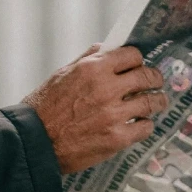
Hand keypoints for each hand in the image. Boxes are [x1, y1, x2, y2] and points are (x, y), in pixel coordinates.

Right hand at [22, 45, 167, 173]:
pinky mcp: (116, 138)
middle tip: (156, 82)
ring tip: (157, 103)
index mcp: (93, 68)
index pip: (132, 55)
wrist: (34, 142)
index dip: (137, 60)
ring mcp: (114, 114)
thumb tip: (107, 49)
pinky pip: (145, 127)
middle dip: (155, 78)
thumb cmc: (43, 107)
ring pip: (151, 102)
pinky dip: (145, 124)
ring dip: (157, 101)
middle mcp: (106, 88)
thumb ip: (88, 59)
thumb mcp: (62, 74)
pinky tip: (141, 124)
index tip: (139, 65)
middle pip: (147, 77)